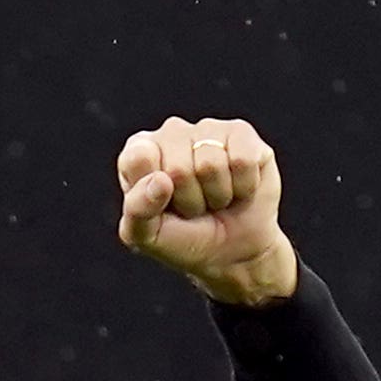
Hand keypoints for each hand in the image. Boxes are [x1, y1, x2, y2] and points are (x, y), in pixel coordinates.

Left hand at [114, 115, 297, 305]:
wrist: (232, 252)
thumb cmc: (183, 239)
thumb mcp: (148, 236)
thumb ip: (138, 210)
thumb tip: (160, 180)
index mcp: (139, 152)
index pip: (138, 158)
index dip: (152, 193)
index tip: (162, 206)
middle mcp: (171, 132)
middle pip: (178, 168)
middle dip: (190, 200)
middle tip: (194, 208)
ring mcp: (207, 129)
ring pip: (212, 165)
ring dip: (217, 196)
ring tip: (215, 199)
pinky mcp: (242, 133)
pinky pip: (242, 160)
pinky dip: (243, 186)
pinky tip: (238, 187)